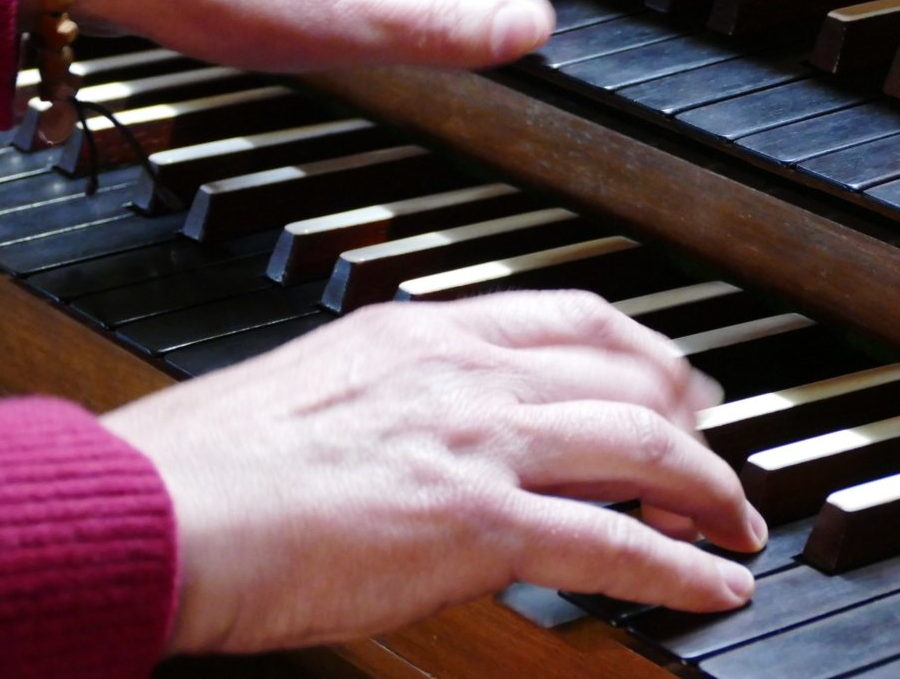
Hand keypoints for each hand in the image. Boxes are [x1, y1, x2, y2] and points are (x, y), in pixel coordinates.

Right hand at [100, 291, 766, 654]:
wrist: (161, 509)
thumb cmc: (209, 464)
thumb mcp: (319, 391)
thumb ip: (398, 399)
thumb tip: (437, 435)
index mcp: (423, 330)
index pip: (567, 317)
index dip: (638, 347)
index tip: (667, 373)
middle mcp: (465, 371)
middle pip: (624, 372)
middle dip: (692, 410)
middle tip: (720, 445)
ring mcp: (478, 441)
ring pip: (641, 445)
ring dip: (708, 486)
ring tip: (737, 520)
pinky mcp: (478, 522)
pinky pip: (615, 543)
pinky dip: (683, 565)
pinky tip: (716, 582)